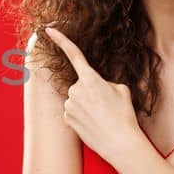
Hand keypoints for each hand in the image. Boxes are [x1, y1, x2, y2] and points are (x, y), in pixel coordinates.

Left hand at [44, 27, 143, 163]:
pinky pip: (73, 112)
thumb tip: (96, 88)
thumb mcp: (122, 90)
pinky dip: (82, 116)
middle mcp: (75, 90)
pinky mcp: (66, 119)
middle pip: (81, 85)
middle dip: (91, 92)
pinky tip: (93, 124)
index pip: (74, 54)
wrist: (120, 143)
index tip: (49, 29)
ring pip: (76, 99)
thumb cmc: (124, 115)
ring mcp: (69, 105)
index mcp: (90, 79)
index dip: (61, 39)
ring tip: (102, 117)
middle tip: (106, 105)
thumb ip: (105, 83)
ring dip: (87, 105)